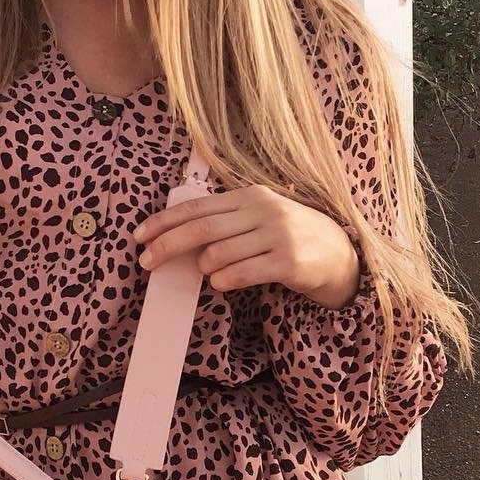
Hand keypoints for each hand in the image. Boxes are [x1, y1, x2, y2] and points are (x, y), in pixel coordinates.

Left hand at [132, 185, 360, 305]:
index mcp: (250, 196)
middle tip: (147, 262)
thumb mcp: (260, 216)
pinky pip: (241, 274)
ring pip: (218, 254)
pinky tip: (222, 283)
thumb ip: (225, 221)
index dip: (164, 222)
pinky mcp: (288, 262)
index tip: (140, 236)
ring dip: (203, 268)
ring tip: (207, 272)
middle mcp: (263, 211)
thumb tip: (176, 236)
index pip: (196, 207)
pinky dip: (223, 281)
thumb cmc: (289, 237)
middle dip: (167, 246)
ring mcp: (277, 236)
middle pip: (200, 229)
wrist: (339, 254)